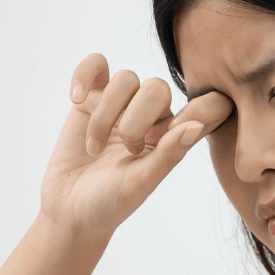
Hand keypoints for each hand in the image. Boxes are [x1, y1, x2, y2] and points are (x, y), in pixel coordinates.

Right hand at [38, 53, 234, 239]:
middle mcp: (152, 116)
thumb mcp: (141, 183)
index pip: (206, 106)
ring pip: (125, 79)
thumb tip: (196, 125)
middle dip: (138, 118)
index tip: (180, 126)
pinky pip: (95, 64)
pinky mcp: (91, 97)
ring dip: (105, 114)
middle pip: (157, 87)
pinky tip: (77, 100)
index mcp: (175, 136)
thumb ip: (168, 154)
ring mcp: (121, 104)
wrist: (67, 210)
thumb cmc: (110, 203)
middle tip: (127, 150)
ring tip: (94, 149)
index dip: (205, 105)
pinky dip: (84, 76)